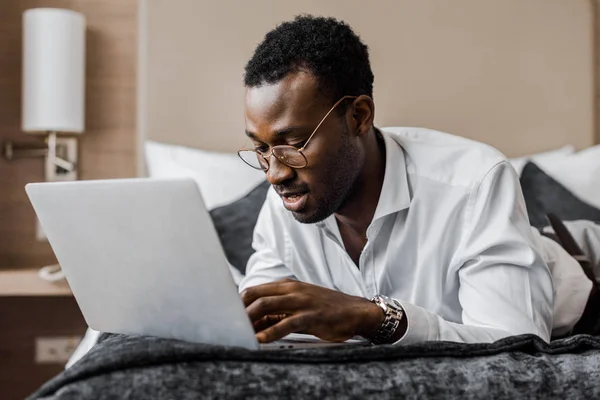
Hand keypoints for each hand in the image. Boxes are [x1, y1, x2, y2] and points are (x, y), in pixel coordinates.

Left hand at [240, 279, 384, 342]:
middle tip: (229, 326)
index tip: (227, 316)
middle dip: (239, 311)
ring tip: (239, 333)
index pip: (254, 290)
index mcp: (287, 286)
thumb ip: (277, 312)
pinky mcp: (311, 316)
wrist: (355, 311)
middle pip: (256, 296)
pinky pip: (286, 323)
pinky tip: (261, 340)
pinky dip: (271, 332)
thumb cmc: (325, 310)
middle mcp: (292, 290)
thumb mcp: (299, 306)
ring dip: (250, 320)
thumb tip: (254, 323)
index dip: (238, 303)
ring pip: (267, 306)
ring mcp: (301, 301)